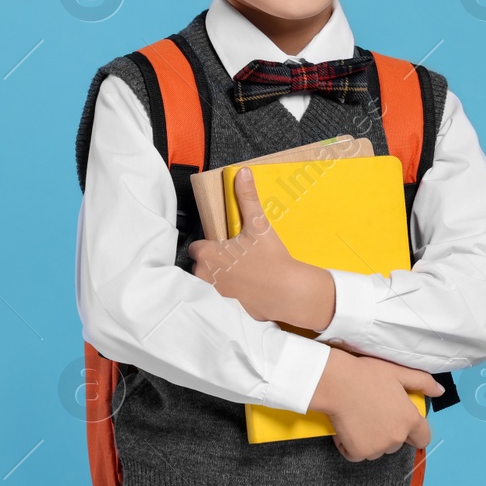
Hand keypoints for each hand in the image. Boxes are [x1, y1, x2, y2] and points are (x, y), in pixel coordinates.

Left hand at [188, 167, 334, 331]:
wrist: (289, 292)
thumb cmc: (272, 260)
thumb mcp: (258, 224)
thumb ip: (246, 198)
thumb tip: (241, 174)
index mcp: (208, 255)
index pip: (197, 247)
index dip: (211, 245)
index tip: (225, 245)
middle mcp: (205, 277)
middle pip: (201, 266)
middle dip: (214, 263)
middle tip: (237, 259)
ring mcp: (214, 296)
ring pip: (209, 284)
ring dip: (220, 280)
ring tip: (243, 275)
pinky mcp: (225, 310)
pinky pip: (221, 301)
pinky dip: (230, 297)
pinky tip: (247, 291)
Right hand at [309, 347, 444, 461]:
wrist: (337, 383)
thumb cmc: (366, 375)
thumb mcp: (398, 372)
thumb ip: (422, 382)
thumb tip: (440, 391)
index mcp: (410, 420)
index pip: (423, 438)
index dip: (414, 433)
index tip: (403, 426)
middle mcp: (397, 437)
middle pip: (396, 443)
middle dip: (387, 432)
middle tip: (373, 412)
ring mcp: (377, 447)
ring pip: (377, 450)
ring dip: (369, 440)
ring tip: (358, 418)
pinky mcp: (358, 452)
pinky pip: (357, 454)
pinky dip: (351, 446)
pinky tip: (347, 428)